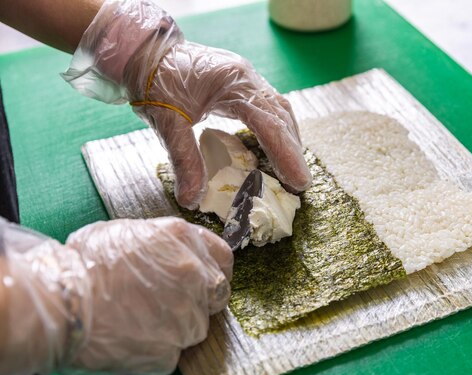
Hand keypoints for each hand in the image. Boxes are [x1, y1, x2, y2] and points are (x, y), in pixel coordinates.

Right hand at [0, 217, 231, 374]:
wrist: (57, 304)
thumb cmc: (81, 264)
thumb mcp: (126, 232)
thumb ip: (161, 243)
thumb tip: (168, 253)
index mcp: (183, 240)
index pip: (223, 257)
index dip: (212, 270)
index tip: (202, 279)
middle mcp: (194, 276)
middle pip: (217, 295)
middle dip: (200, 301)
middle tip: (169, 304)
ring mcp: (186, 317)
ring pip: (195, 329)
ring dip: (175, 328)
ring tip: (139, 323)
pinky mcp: (170, 352)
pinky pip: (172, 356)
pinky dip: (155, 353)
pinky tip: (130, 341)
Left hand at [62, 0, 311, 208]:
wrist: (144, 53)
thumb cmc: (154, 81)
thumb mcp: (166, 123)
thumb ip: (184, 161)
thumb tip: (192, 199)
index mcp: (233, 82)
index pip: (269, 121)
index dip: (286, 153)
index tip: (299, 181)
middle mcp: (246, 77)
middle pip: (281, 116)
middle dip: (293, 151)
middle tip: (301, 184)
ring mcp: (245, 79)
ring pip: (278, 111)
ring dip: (287, 141)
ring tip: (293, 171)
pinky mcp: (240, 85)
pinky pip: (266, 109)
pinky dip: (275, 132)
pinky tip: (274, 150)